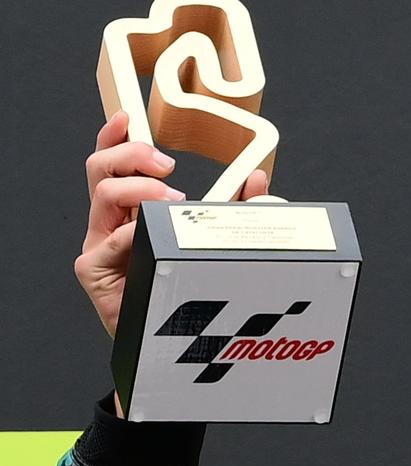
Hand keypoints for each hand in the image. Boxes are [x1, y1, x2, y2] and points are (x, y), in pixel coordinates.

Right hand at [75, 111, 268, 338]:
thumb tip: (258, 179)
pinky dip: (134, 233)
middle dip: (131, 155)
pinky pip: (109, 241)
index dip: (116, 137)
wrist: (173, 343)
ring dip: (139, 189)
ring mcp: (100, 245)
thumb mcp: (216, 240)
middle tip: (167, 166)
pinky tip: (154, 238)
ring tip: (173, 202)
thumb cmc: (189, 288)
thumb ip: (234, 209)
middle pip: (101, 170)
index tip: (129, 119)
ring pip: (103, 195)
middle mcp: (111, 223)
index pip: (115, 164)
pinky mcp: (94, 270)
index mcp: (132, 211)